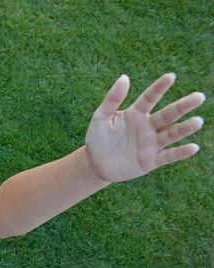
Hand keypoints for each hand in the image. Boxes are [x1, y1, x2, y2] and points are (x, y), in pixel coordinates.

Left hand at [85, 73, 205, 181]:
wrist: (96, 164)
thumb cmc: (98, 138)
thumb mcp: (100, 118)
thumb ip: (112, 99)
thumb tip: (124, 77)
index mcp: (136, 113)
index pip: (149, 98)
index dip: (159, 88)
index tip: (171, 76)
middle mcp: (148, 126)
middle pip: (168, 114)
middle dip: (183, 106)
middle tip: (199, 96)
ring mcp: (151, 143)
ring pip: (171, 134)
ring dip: (184, 128)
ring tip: (198, 121)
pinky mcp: (151, 160)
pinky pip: (168, 156)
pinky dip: (180, 153)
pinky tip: (193, 147)